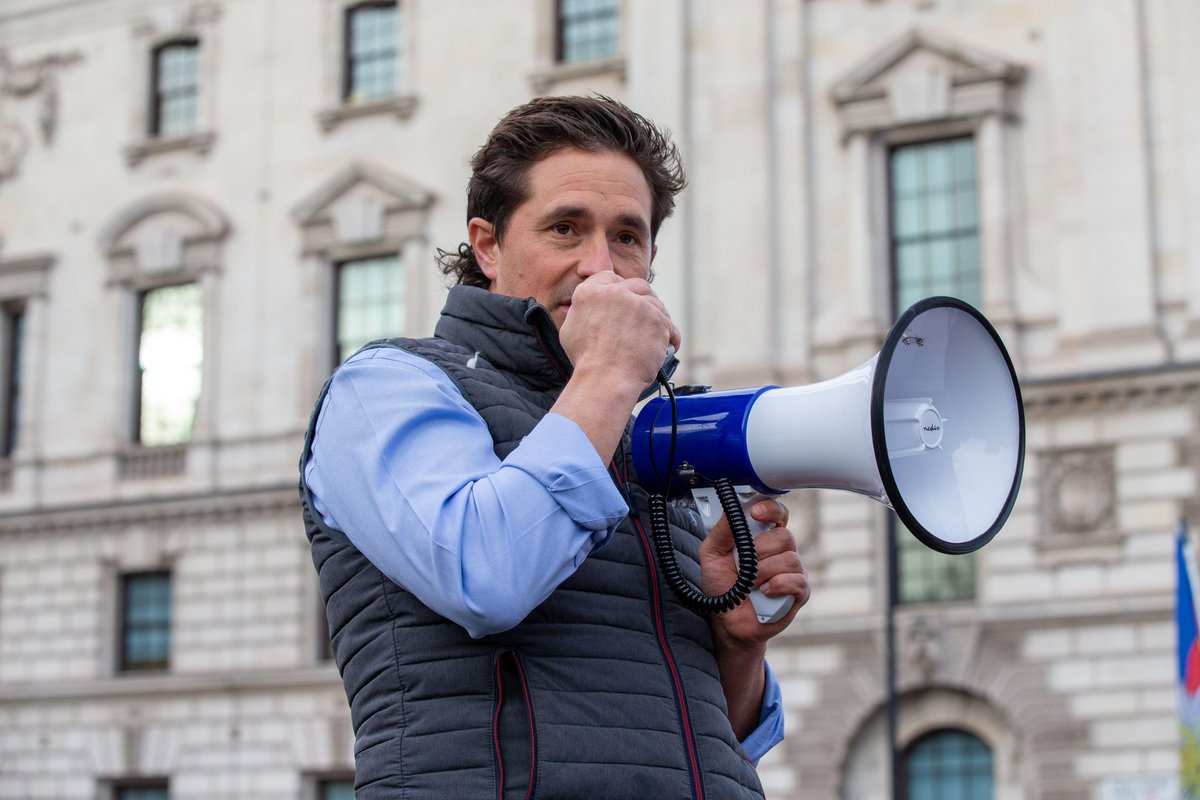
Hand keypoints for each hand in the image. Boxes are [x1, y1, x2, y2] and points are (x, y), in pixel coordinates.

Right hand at [558, 273, 681, 396]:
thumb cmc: (586, 361)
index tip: (625, 298)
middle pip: (637, 286)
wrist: (604, 379)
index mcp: (589, 292)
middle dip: (643, 298)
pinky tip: (669, 345)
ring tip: (657, 335)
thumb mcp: (570, 328)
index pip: (609, 276)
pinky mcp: (657, 320)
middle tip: (646, 315)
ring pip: (656, 304)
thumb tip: (591, 307)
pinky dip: (671, 336)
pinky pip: (670, 325)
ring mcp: (638, 305)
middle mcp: (614, 293)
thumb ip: (581, 310)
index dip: (619, 288)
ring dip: (658, 317)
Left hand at [701, 498, 809, 650]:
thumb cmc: (723, 587)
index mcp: (764, 537)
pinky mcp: (800, 593)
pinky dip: (778, 585)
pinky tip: (765, 592)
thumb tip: (732, 508)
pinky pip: (797, 581)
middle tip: (744, 565)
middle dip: (759, 551)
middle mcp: (782, 551)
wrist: (727, 621)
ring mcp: (794, 572)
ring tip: (750, 584)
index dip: (771, 509)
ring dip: (763, 573)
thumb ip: (722, 530)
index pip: (778, 514)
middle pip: (784, 536)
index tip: (756, 513)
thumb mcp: (712, 554)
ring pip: (790, 559)